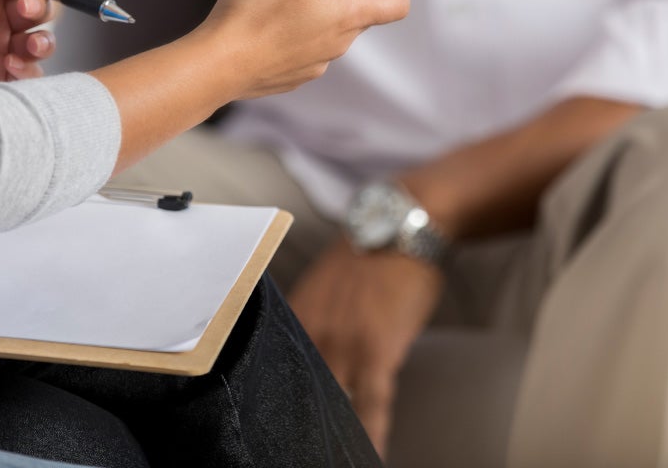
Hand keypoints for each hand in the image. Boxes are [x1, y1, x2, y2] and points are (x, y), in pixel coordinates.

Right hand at [197, 0, 409, 99]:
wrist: (216, 65)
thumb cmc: (256, 15)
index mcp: (348, 18)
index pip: (397, 3)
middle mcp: (338, 45)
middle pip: (362, 10)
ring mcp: (316, 62)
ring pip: (333, 26)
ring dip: (324, 2)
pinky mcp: (293, 72)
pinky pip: (310, 43)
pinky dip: (302, 24)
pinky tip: (272, 17)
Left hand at [288, 239, 442, 457]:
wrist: (400, 224)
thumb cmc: (367, 257)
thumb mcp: (323, 288)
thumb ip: (311, 323)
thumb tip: (306, 356)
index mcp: (293, 321)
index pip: (275, 377)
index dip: (274, 409)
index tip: (267, 435)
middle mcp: (310, 334)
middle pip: (297, 397)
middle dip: (295, 431)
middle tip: (291, 453)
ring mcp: (342, 343)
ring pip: (330, 406)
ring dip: (330, 440)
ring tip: (330, 460)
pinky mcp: (376, 349)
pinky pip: (370, 405)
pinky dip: (370, 436)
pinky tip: (370, 456)